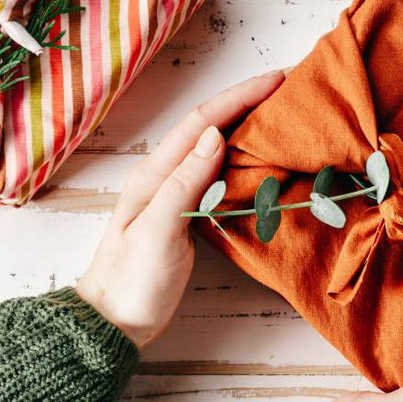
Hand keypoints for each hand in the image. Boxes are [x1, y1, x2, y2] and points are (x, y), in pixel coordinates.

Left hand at [76, 71, 284, 347]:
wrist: (113, 321)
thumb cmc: (131, 281)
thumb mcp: (157, 232)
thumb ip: (184, 183)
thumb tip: (215, 136)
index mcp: (155, 174)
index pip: (202, 122)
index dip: (239, 97)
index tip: (277, 80)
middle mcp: (165, 175)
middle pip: (211, 126)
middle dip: (248, 102)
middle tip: (289, 88)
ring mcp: (175, 193)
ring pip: (216, 147)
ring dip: (247, 126)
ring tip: (283, 114)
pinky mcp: (187, 213)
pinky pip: (219, 173)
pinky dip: (244, 158)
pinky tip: (263, 159)